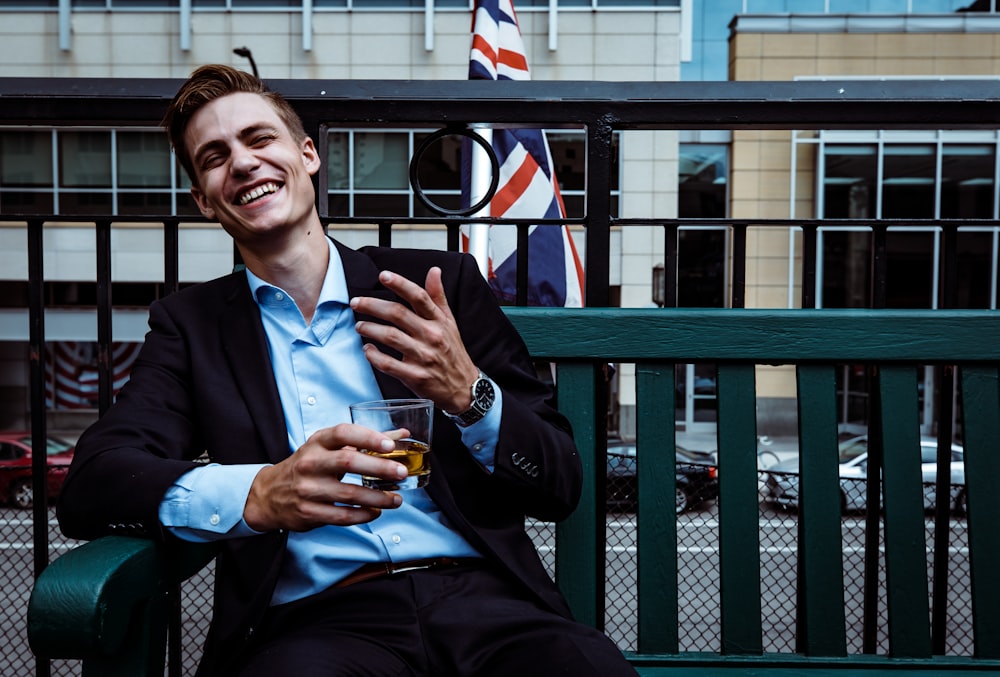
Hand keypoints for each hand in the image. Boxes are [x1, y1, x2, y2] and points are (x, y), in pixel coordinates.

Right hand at [243, 424, 407, 531]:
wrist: (269, 494)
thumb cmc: (308, 466)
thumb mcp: (328, 448)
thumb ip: (365, 442)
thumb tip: (401, 435)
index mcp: (317, 443)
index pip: (343, 433)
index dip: (368, 437)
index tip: (390, 445)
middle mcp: (310, 463)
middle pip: (348, 462)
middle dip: (380, 468)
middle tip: (402, 473)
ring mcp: (308, 489)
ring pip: (349, 494)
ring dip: (378, 498)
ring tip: (397, 499)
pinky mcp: (308, 512)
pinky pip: (342, 516)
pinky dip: (363, 515)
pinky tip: (376, 512)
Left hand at [350, 267, 477, 413]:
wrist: (463, 387)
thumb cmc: (453, 353)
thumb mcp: (450, 323)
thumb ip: (438, 297)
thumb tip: (434, 271)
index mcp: (439, 321)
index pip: (419, 297)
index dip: (400, 284)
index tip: (383, 276)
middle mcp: (432, 336)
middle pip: (398, 314)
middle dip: (373, 305)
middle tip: (356, 303)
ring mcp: (423, 357)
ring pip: (390, 337)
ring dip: (370, 329)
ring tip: (359, 326)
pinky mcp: (415, 376)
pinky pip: (389, 364)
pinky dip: (374, 356)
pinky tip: (367, 350)